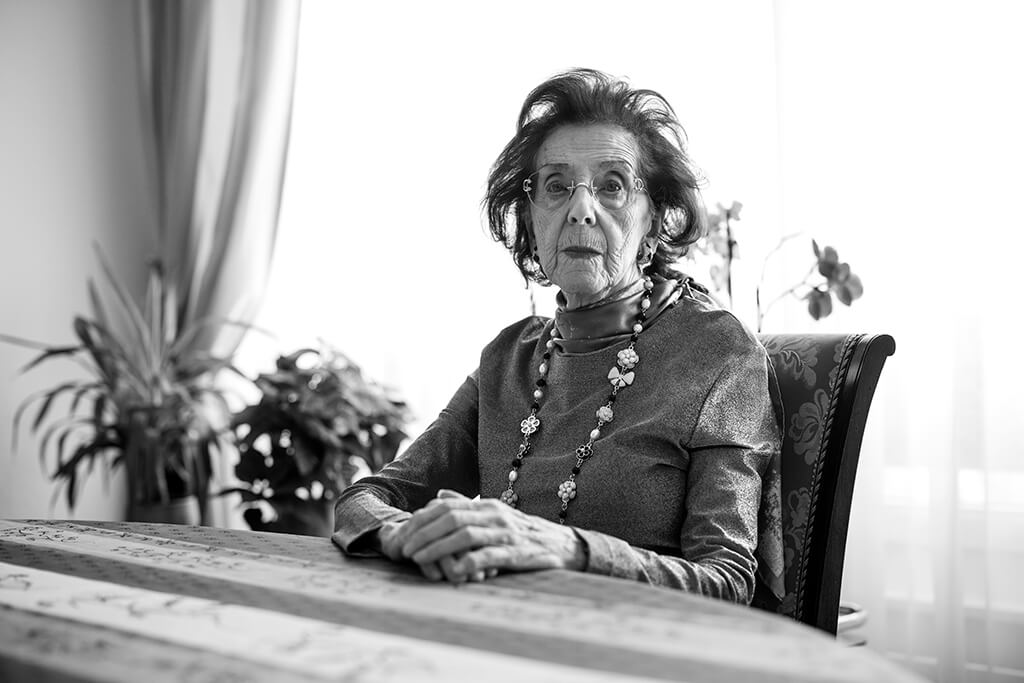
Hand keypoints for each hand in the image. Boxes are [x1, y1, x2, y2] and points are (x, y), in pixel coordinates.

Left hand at [394, 489, 585, 582]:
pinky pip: (490, 556)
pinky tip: (454, 572)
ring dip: (438, 547)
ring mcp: (507, 534)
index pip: (447, 506)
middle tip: (405, 550)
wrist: (564, 545)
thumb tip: (439, 495)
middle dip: (424, 534)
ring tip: (419, 560)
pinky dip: (470, 563)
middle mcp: (495, 515)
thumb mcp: (496, 515)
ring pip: (466, 535)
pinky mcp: (518, 554)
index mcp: (487, 506)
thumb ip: (468, 505)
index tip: (404, 535)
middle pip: (452, 518)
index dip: (422, 520)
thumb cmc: (524, 533)